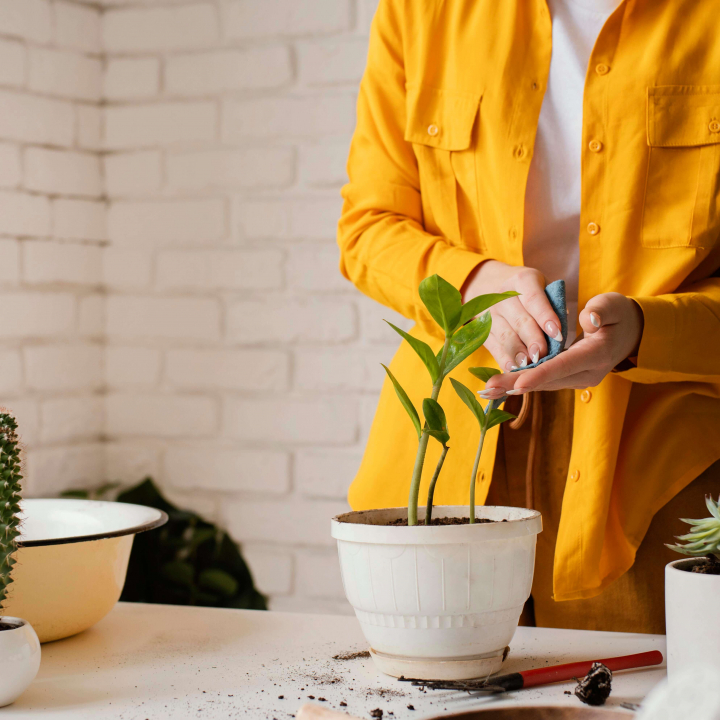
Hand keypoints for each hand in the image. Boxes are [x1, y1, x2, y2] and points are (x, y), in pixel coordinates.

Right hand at [462, 261, 562, 370]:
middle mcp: (502, 296)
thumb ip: (554, 306)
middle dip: (532, 338)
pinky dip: (503, 359)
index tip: (558, 334)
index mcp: (522, 280)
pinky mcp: (482, 330)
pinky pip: (493, 346)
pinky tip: (512, 369)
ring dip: (517, 351)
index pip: (534, 299)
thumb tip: (560, 331)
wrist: (491, 286)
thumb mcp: (543, 288)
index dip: (545, 316)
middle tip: (542, 354)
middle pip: (519, 320)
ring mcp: (489, 314)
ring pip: (505, 335)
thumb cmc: (529, 292)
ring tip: (527, 365)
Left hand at [480, 292, 643, 396]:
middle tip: (488, 389)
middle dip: (516, 385)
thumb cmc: (619, 315)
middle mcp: (587, 373)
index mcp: (597, 354)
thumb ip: (601, 310)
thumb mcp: (614, 305)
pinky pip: (542, 382)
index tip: (518, 383)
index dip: (540, 374)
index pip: (564, 365)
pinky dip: (521, 384)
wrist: (629, 334)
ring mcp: (578, 379)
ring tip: (486, 391)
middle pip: (547, 380)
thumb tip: (587, 318)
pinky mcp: (568, 378)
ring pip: (542, 384)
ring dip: (513, 387)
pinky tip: (498, 387)